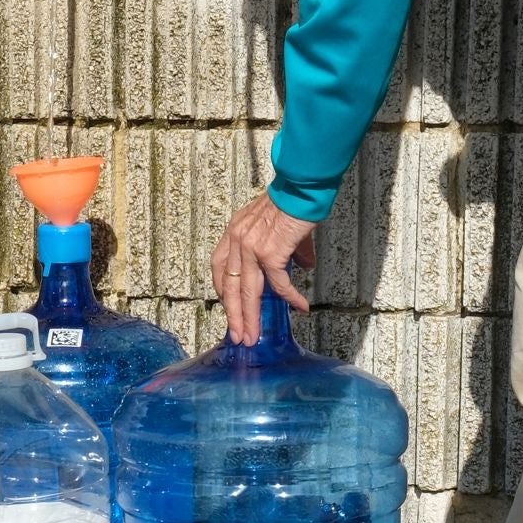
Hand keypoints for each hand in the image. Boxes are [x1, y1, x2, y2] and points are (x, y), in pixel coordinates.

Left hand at [212, 193, 317, 343]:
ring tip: (253, 336)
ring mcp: (251, 247)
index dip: (222, 289)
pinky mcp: (270, 253)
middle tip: (238, 334)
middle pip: (229, 285)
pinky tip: (300, 306)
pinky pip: (279, 283)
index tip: (228, 306)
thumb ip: (287, 249)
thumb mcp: (280, 224)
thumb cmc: (293, 200)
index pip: (219, 266)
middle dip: (233, 314)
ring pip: (247, 291)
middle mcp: (238, 240)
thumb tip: (304, 266)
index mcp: (235, 232)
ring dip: (250, 316)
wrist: (302, 187)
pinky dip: (289, 297)